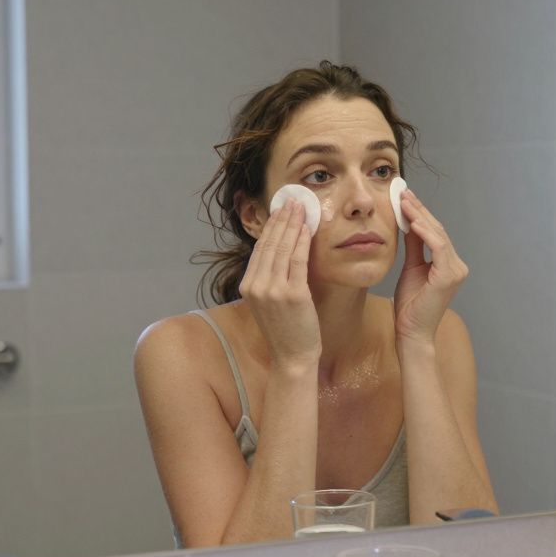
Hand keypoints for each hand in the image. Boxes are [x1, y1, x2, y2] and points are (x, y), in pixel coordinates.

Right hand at [237, 200, 320, 367]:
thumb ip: (269, 278)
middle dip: (282, 218)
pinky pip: (298, 261)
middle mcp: (256, 285)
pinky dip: (303, 242)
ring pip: (283, 248)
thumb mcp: (269, 301)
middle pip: (270, 243)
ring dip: (293, 224)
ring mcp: (273, 290)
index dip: (271, 226)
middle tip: (293, 200)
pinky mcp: (293, 295)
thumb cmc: (285, 330)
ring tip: (301, 207)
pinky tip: (308, 229)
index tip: (281, 209)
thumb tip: (279, 249)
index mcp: (247, 285)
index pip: (260, 248)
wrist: (292, 357)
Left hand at [392, 190, 468, 345]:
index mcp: (449, 264)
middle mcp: (457, 266)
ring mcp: (456, 271)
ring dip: (420, 217)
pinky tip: (412, 221)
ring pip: (438, 235)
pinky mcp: (448, 276)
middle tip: (403, 192)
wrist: (411, 331)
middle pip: (438, 230)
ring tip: (403, 201)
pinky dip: (425, 233)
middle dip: (419, 210)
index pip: (435, 233)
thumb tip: (409, 224)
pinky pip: (437, 247)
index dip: (420, 214)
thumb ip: (413, 247)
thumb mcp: (410, 268)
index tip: (404, 197)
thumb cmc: (410, 306)